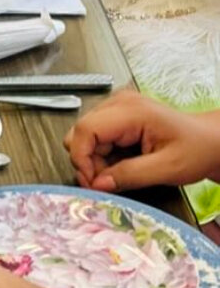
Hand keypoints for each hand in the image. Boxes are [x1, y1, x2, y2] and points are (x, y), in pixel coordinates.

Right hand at [65, 89, 219, 191]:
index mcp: (132, 110)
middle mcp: (120, 103)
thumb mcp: (167, 168)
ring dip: (95, 160)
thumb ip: (130, 176)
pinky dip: (102, 156)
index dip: (81, 158)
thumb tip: (99, 184)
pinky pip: (94, 138)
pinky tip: (121, 161)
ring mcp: (116, 107)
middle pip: (80, 133)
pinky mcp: (115, 116)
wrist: (210, 141)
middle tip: (109, 180)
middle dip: (89, 162)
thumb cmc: (197, 148)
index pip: (85, 130)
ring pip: (83, 137)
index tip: (93, 181)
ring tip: (120, 170)